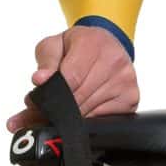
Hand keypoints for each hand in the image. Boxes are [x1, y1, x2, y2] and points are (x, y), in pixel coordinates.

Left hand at [6, 25, 139, 132]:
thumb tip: (39, 80)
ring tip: (56, 114)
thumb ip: (45, 62)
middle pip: (79, 98)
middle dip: (55, 110)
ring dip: (69, 119)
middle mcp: (114, 61)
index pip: (71, 78)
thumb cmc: (78, 46)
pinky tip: (78, 113)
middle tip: (37, 114)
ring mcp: (126, 82)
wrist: (105, 44)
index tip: (33, 103)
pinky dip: (86, 121)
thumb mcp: (55, 45)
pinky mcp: (131, 99)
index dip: (51, 95)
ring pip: (89, 112)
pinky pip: (102, 120)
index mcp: (94, 43)